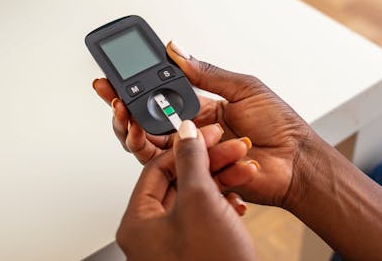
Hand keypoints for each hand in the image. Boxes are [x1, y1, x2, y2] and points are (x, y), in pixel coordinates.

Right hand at [94, 41, 312, 206]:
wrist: (299, 161)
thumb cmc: (280, 125)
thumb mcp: (243, 87)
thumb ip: (206, 73)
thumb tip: (176, 50)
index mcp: (201, 108)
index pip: (158, 97)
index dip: (134, 89)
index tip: (113, 79)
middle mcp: (192, 133)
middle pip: (146, 126)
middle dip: (124, 113)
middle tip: (114, 102)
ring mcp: (193, 157)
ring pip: (150, 150)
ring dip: (135, 135)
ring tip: (131, 123)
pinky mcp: (198, 178)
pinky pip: (171, 171)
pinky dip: (162, 158)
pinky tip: (159, 145)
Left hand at [117, 120, 256, 260]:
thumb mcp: (200, 201)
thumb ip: (191, 161)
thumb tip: (184, 133)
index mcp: (137, 223)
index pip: (156, 168)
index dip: (186, 147)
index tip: (208, 133)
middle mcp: (151, 234)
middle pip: (178, 181)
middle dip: (210, 163)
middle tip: (232, 148)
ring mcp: (173, 245)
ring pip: (195, 197)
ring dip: (221, 180)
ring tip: (244, 170)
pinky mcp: (195, 251)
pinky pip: (205, 216)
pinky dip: (223, 203)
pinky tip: (240, 199)